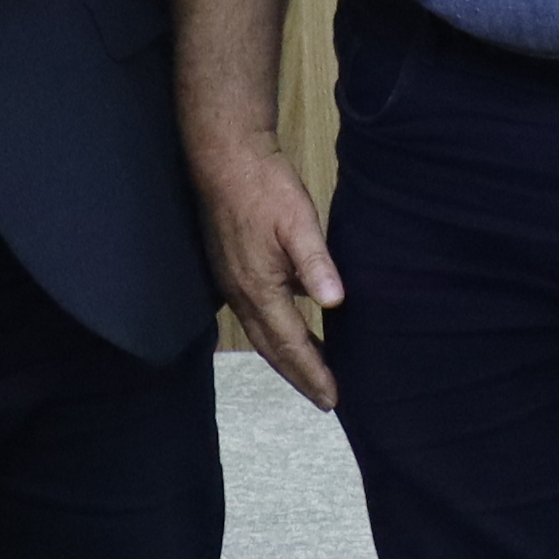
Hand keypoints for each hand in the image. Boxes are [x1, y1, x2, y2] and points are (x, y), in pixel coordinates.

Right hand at [191, 133, 347, 411]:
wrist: (224, 158)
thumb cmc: (263, 186)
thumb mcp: (299, 222)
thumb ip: (317, 264)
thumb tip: (335, 304)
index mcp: (259, 288)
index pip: (291, 343)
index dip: (313, 372)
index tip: (332, 398)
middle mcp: (241, 294)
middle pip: (272, 349)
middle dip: (299, 376)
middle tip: (325, 401)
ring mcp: (231, 284)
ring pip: (261, 335)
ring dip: (286, 359)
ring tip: (311, 375)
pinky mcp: (230, 271)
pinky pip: (254, 317)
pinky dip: (274, 335)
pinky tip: (290, 331)